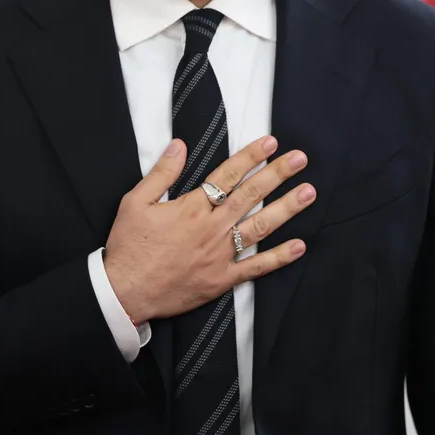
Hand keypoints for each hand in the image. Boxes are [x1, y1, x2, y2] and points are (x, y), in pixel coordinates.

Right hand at [103, 135, 315, 324]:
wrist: (126, 291)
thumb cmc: (129, 246)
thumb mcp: (135, 202)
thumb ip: (161, 173)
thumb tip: (179, 145)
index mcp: (192, 207)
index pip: (227, 175)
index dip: (251, 157)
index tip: (271, 143)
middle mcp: (212, 228)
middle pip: (251, 196)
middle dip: (278, 175)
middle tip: (300, 160)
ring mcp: (220, 255)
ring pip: (260, 227)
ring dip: (286, 208)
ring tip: (308, 193)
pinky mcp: (221, 279)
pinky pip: (255, 268)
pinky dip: (278, 258)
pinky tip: (298, 246)